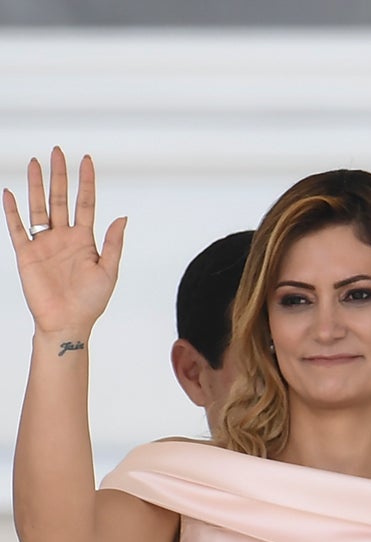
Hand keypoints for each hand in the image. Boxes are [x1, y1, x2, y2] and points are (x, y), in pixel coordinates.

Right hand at [3, 147, 125, 336]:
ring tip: (35, 163)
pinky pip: (17, 228)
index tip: (87, 160)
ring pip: (39, 207)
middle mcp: (63, 237)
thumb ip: (113, 243)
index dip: (86, 182)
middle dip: (59, 175)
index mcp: (85, 240)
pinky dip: (12, 211)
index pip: (86, 203)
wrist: (68, 322)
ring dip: (37, 185)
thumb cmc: (91, 301)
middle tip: (58, 151)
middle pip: (60, 199)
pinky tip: (9, 192)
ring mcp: (44, 243)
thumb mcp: (109, 271)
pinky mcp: (27, 253)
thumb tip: (122, 217)